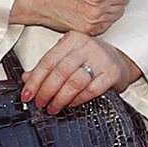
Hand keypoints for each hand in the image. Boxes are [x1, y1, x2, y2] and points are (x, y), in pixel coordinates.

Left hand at [23, 36, 140, 113]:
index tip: (28, 94)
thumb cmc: (92, 59)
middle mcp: (86, 46)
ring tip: (54, 106)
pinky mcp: (112, 73)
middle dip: (47, 91)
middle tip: (41, 103)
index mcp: (72, 39)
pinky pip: (92, 89)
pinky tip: (72, 103)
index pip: (48, 61)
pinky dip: (79, 99)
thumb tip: (27, 78)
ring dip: (61, 97)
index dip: (35, 80)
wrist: (120, 59)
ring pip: (75, 81)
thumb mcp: (68, 57)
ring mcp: (100, 59)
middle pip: (60, 71)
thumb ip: (49, 67)